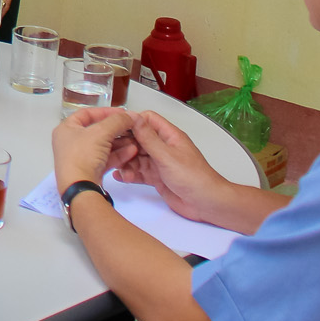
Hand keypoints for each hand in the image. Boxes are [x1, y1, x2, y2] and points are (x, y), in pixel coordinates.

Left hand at [51, 106, 136, 195]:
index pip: (86, 114)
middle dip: (116, 129)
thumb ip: (117, 121)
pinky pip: (106, 159)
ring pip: (103, 146)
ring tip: (134, 139)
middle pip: (97, 131)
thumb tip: (129, 116)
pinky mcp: (90, 170)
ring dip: (120, 142)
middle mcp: (71, 142)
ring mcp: (80, 157)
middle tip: (130, 126)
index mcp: (66, 129)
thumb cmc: (81, 157)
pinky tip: (131, 151)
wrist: (80, 187)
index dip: (105, 112)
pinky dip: (118, 155)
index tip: (121, 113)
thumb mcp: (101, 133)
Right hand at [115, 111, 237, 224]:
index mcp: (170, 136)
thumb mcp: (167, 155)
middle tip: (114, 152)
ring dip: (126, 163)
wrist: (205, 204)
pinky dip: (130, 174)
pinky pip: (139, 172)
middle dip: (125, 145)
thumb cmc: (195, 178)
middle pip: (138, 139)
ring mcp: (160, 163)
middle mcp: (164, 148)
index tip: (116, 127)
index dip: (132, 121)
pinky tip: (121, 176)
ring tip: (121, 170)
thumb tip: (134, 117)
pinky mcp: (157, 178)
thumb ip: (148, 137)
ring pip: (136, 157)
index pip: (147, 120)